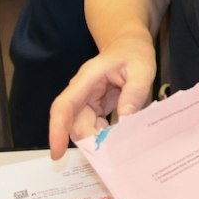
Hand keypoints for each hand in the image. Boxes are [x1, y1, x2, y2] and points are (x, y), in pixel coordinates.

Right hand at [49, 41, 155, 157]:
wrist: (130, 45)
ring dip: (98, 138)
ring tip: (120, 140)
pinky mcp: (94, 107)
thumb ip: (134, 93)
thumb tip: (125, 119)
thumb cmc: (134, 53)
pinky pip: (94, 126)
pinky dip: (104, 134)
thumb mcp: (142, 69)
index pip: (64, 106)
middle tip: (112, 150)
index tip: (57, 152)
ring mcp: (86, 100)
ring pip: (84, 127)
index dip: (57, 130)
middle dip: (89, 139)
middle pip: (74, 122)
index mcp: (87, 78)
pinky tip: (119, 134)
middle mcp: (82, 91)